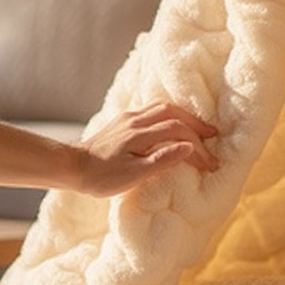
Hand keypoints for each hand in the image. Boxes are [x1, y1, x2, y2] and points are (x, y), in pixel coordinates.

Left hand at [73, 102, 218, 196]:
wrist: (71, 168)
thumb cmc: (101, 177)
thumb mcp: (134, 174)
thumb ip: (163, 159)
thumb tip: (189, 147)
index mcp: (139, 134)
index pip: (178, 132)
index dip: (198, 147)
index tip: (210, 163)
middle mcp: (135, 120)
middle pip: (174, 112)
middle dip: (196, 124)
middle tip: (213, 136)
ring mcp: (128, 118)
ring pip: (163, 108)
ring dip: (184, 117)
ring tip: (197, 129)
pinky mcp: (123, 121)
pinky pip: (152, 111)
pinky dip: (169, 116)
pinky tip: (172, 125)